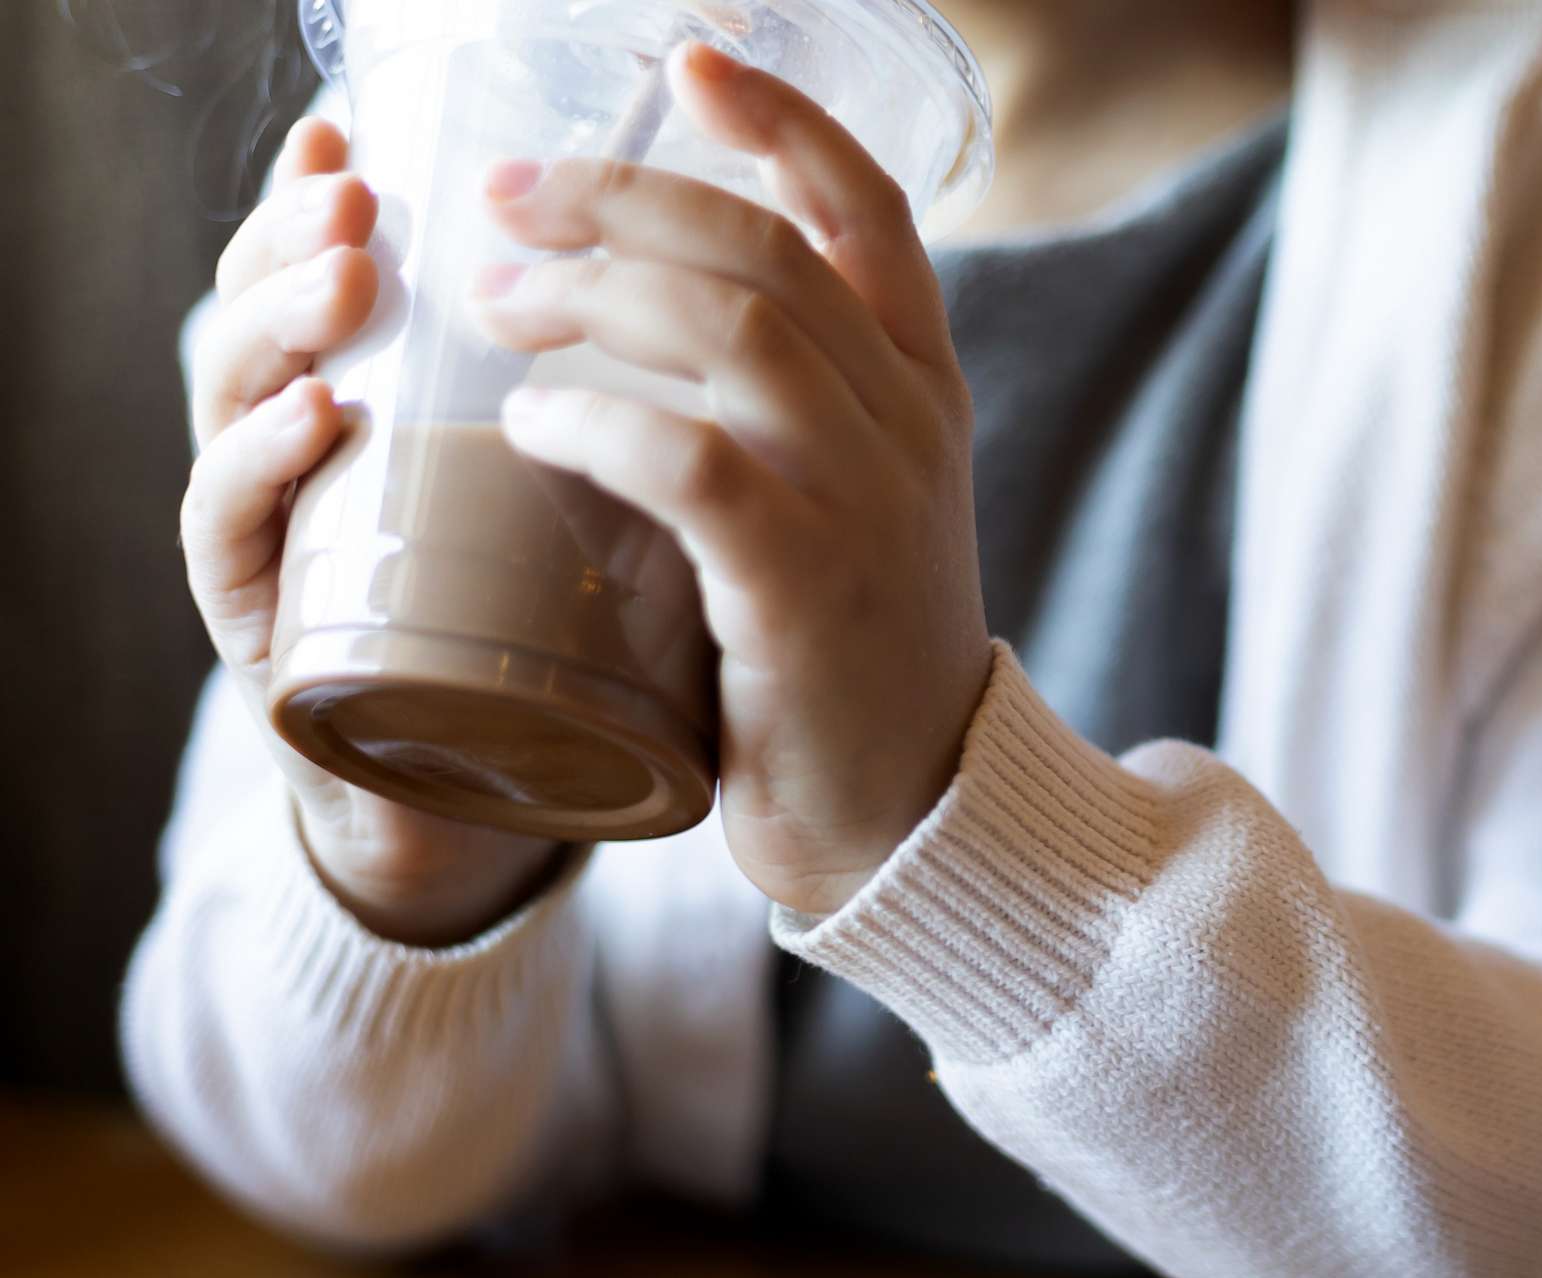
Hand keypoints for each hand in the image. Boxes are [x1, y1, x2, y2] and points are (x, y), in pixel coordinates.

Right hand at [179, 119, 565, 946]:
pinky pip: (241, 531)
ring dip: (280, 325)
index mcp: (389, 406)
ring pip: (238, 395)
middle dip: (301, 237)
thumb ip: (620, 399)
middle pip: (273, 309)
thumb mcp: (596, 497)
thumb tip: (737, 284)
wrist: (509, 806)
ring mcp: (287, 539)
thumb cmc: (558, 637)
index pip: (337, 272)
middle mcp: (321, 454)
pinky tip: (316, 419)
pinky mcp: (278, 632)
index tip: (360, 137)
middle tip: (354, 196)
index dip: (334, 196)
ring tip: (344, 281)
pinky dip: (265, 466)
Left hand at [471, 41, 992, 917]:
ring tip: (494, 303)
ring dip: (592, 295)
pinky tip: (530, 416)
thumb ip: (792, 405)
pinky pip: (695, 464)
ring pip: (735, 333)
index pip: (869, 212)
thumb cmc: (849, 656)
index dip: (777, 125)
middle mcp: (910, 429)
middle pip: (766, 253)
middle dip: (621, 200)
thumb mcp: (853, 503)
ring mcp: (867, 506)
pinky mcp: (806, 591)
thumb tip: (641, 307)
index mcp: (924, 392)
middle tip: (506, 197)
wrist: (913, 815)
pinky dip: (598, 419)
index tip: (690, 63)